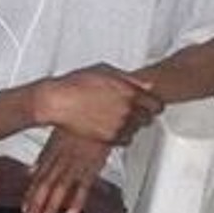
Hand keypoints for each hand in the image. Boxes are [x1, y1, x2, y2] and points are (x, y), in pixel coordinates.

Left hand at [21, 129, 109, 212]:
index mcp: (53, 155)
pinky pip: (83, 187)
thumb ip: (43, 158)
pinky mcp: (92, 167)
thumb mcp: (56, 138)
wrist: (97, 113)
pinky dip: (77, 201)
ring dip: (52, 206)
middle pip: (46, 186)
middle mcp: (62, 161)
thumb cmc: (77, 124)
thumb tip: (30, 171)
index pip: (39, 179)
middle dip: (37, 204)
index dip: (31, 195)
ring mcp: (76, 165)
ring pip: (61, 188)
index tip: (24, 209)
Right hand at [40, 64, 162, 143]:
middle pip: (149, 119)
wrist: (56, 101)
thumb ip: (129, 79)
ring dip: (131, 126)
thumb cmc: (76, 84)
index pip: (156, 104)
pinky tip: (112, 128)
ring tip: (117, 119)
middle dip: (142, 115)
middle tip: (131, 112)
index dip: (152, 105)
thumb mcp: (105, 71)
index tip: (148, 105)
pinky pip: (126, 141)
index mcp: (129, 91)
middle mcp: (127, 109)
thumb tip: (146, 85)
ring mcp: (118, 125)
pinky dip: (122, 136)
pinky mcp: (108, 138)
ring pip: (137, 130)